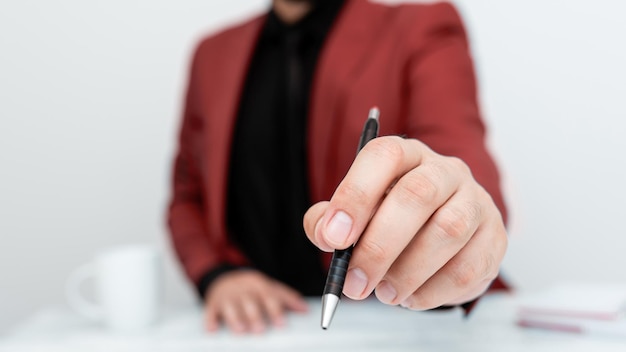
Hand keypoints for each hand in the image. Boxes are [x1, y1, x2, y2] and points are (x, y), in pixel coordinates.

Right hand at [203, 270, 307, 333]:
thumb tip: (305, 310)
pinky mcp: (213, 303)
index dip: (275, 310)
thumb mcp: (269, 287)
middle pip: (249, 302)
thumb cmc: (252, 288)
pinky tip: (212, 329)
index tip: (281, 323)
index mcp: (258, 285)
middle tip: (260, 329)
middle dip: (255, 315)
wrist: (225, 278)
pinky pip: (210, 310)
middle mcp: (242, 289)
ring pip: (230, 306)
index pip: (268, 296)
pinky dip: (210, 319)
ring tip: (241, 330)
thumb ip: (287, 298)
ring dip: (235, 318)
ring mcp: (227, 296)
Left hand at [303, 136, 506, 308]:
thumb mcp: (354, 215)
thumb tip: (327, 234)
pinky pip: (468, 267)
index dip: (356, 195)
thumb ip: (328, 221)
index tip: (335, 237)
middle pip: (419, 195)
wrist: (442, 237)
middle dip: (380, 246)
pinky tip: (411, 297)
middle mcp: (445, 170)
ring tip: (384, 293)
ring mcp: (476, 201)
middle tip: (355, 282)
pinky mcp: (494, 237)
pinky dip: (433, 291)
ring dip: (408, 272)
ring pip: (448, 231)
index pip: (384, 156)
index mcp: (406, 156)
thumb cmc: (390, 220)